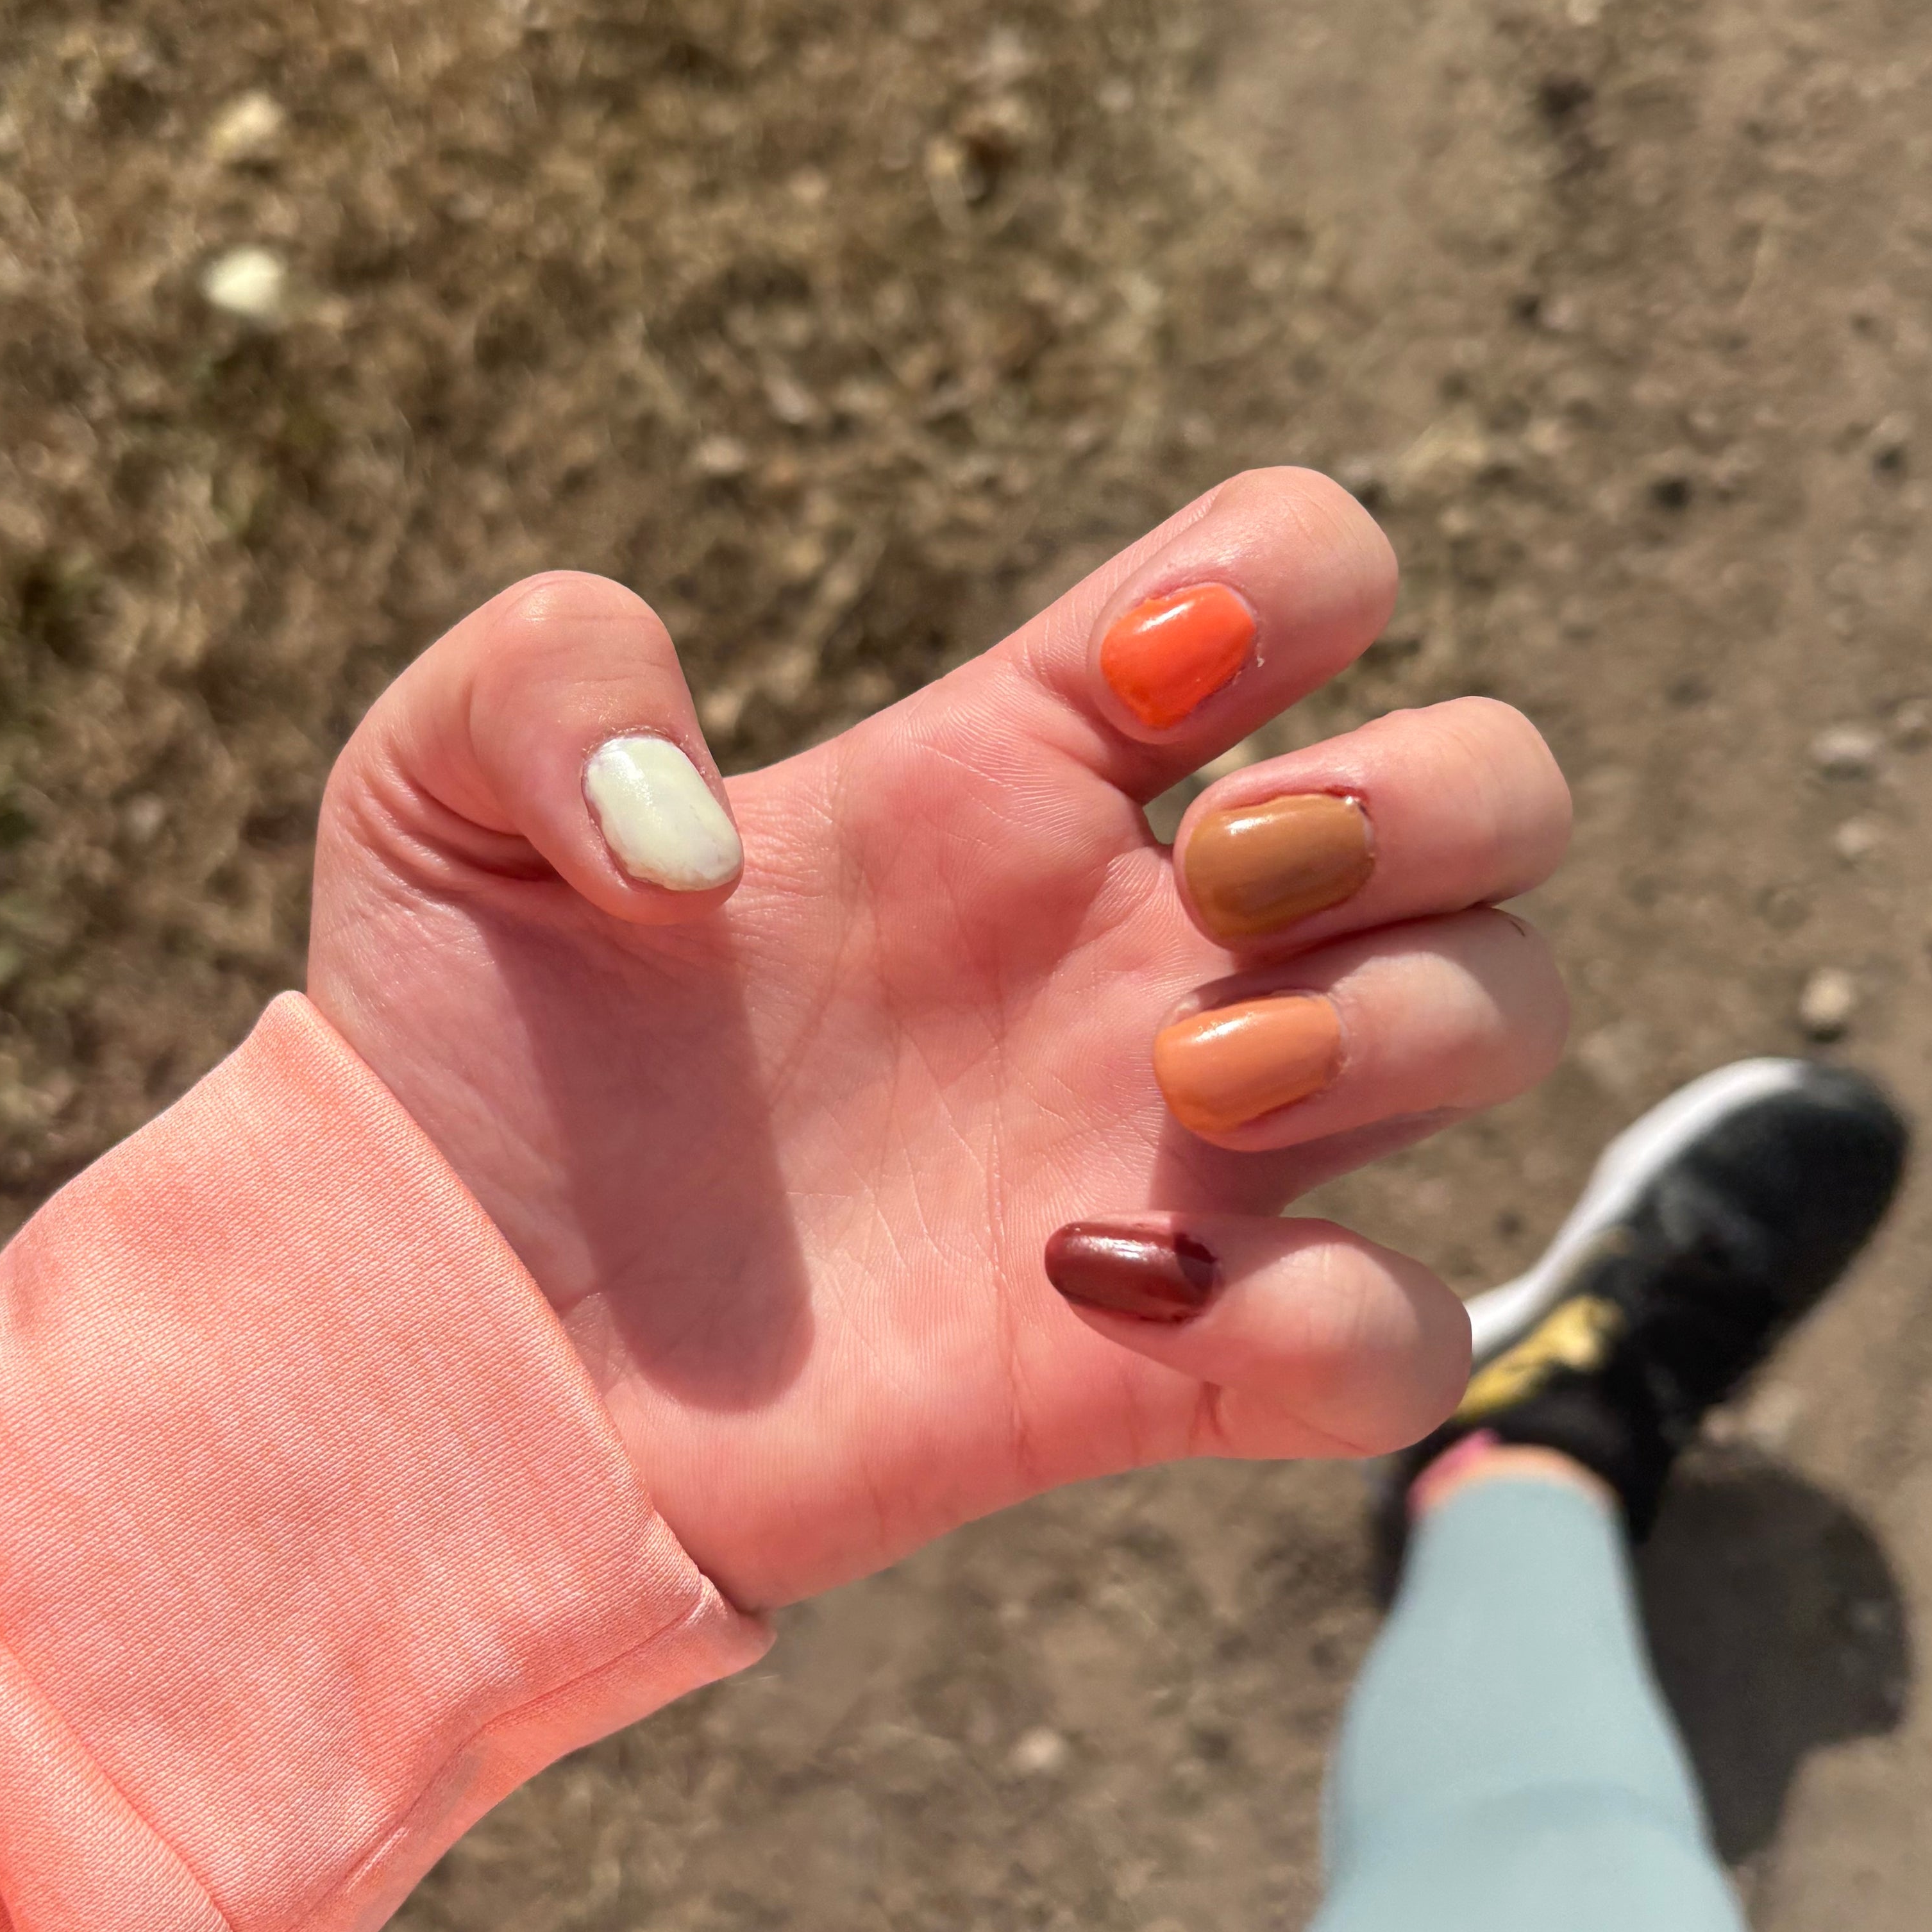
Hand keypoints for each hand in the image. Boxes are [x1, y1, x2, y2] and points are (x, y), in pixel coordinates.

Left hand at [309, 469, 1568, 1611]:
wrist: (437, 1333)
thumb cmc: (455, 1059)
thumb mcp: (429, 799)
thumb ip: (544, 679)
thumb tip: (711, 827)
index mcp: (1015, 767)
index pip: (1300, 570)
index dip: (1282, 580)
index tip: (1128, 680)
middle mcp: (1141, 938)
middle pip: (1497, 790)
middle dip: (1426, 800)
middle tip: (1211, 883)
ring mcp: (1177, 1146)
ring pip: (1502, 1021)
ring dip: (1402, 1022)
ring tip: (1183, 1074)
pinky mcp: (1160, 1361)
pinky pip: (1404, 1338)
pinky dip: (1332, 1314)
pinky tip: (1098, 1285)